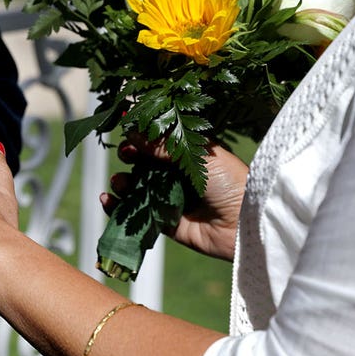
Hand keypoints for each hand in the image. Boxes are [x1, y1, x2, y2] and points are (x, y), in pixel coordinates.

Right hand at [100, 132, 247, 261]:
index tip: (127, 131)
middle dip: (130, 158)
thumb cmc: (230, 181)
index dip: (141, 137)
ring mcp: (171, 200)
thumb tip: (133, 132)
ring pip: (137, 189)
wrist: (246, 222)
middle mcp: (179, 176)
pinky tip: (108, 200)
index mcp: (189, 155)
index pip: (159, 143)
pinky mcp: (165, 223)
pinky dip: (118, 207)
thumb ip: (163, 145)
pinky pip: (137, 214)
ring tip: (119, 183)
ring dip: (122, 183)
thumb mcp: (196, 155)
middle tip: (126, 156)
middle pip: (144, 164)